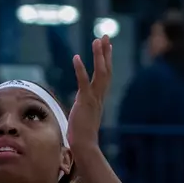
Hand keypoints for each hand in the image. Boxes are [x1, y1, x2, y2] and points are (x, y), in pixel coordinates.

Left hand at [67, 35, 111, 154]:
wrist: (85, 146)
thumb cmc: (83, 135)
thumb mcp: (84, 116)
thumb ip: (85, 107)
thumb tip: (82, 104)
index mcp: (99, 98)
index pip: (106, 75)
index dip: (107, 60)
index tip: (108, 47)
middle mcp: (99, 96)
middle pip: (106, 70)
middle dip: (106, 52)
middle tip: (105, 36)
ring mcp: (93, 98)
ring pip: (100, 73)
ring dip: (99, 56)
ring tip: (96, 40)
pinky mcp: (84, 101)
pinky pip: (83, 82)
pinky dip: (81, 69)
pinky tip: (76, 57)